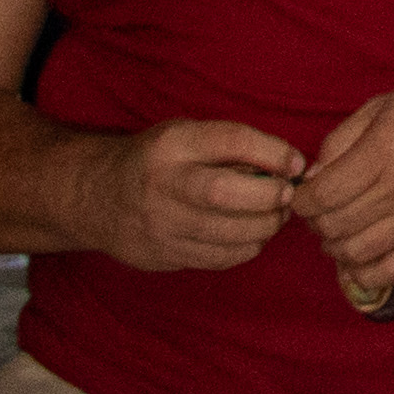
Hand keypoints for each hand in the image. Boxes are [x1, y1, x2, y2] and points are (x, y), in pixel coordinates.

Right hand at [89, 116, 307, 272]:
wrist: (99, 196)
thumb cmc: (161, 160)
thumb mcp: (187, 135)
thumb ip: (233, 146)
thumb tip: (294, 165)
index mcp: (173, 144)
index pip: (231, 141)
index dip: (273, 152)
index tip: (295, 163)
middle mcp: (162, 184)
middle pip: (225, 192)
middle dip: (269, 195)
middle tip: (287, 194)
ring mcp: (159, 224)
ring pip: (224, 232)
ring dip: (265, 226)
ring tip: (276, 216)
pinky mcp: (161, 255)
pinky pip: (217, 259)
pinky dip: (246, 249)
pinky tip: (253, 236)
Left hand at [296, 74, 393, 308]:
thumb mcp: (382, 106)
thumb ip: (340, 140)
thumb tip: (313, 177)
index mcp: (383, 153)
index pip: (323, 195)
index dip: (302, 199)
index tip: (305, 194)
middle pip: (334, 226)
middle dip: (316, 221)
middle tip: (322, 209)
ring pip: (355, 253)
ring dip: (334, 246)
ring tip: (339, 230)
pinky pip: (391, 271)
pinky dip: (366, 274)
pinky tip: (359, 258)